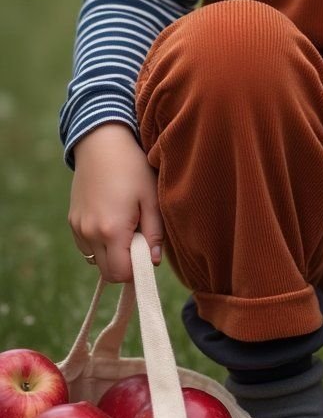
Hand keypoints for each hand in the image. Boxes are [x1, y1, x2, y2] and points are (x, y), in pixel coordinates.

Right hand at [69, 123, 163, 282]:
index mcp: (111, 230)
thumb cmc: (133, 168)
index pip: (122, 274)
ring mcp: (78, 228)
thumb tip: (153, 261)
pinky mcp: (72, 221)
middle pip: (108, 272)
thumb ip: (154, 234)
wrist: (102, 143)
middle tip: (140, 241)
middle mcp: (90, 233)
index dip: (138, 270)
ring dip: (112, 255)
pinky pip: (86, 247)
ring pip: (96, 261)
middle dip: (126, 265)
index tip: (148, 253)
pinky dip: (100, 244)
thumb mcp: (151, 198)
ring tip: (126, 228)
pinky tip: (111, 221)